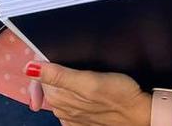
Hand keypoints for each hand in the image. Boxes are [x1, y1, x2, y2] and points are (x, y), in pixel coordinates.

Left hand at [28, 61, 149, 125]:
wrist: (141, 115)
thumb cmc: (120, 95)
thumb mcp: (89, 80)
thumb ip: (58, 75)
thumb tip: (29, 68)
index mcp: (59, 98)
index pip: (39, 75)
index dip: (45, 62)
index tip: (57, 53)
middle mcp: (61, 109)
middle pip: (47, 84)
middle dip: (55, 72)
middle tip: (74, 63)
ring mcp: (70, 117)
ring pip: (59, 93)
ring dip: (65, 83)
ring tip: (82, 75)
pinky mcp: (81, 122)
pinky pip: (69, 106)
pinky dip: (73, 96)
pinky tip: (84, 91)